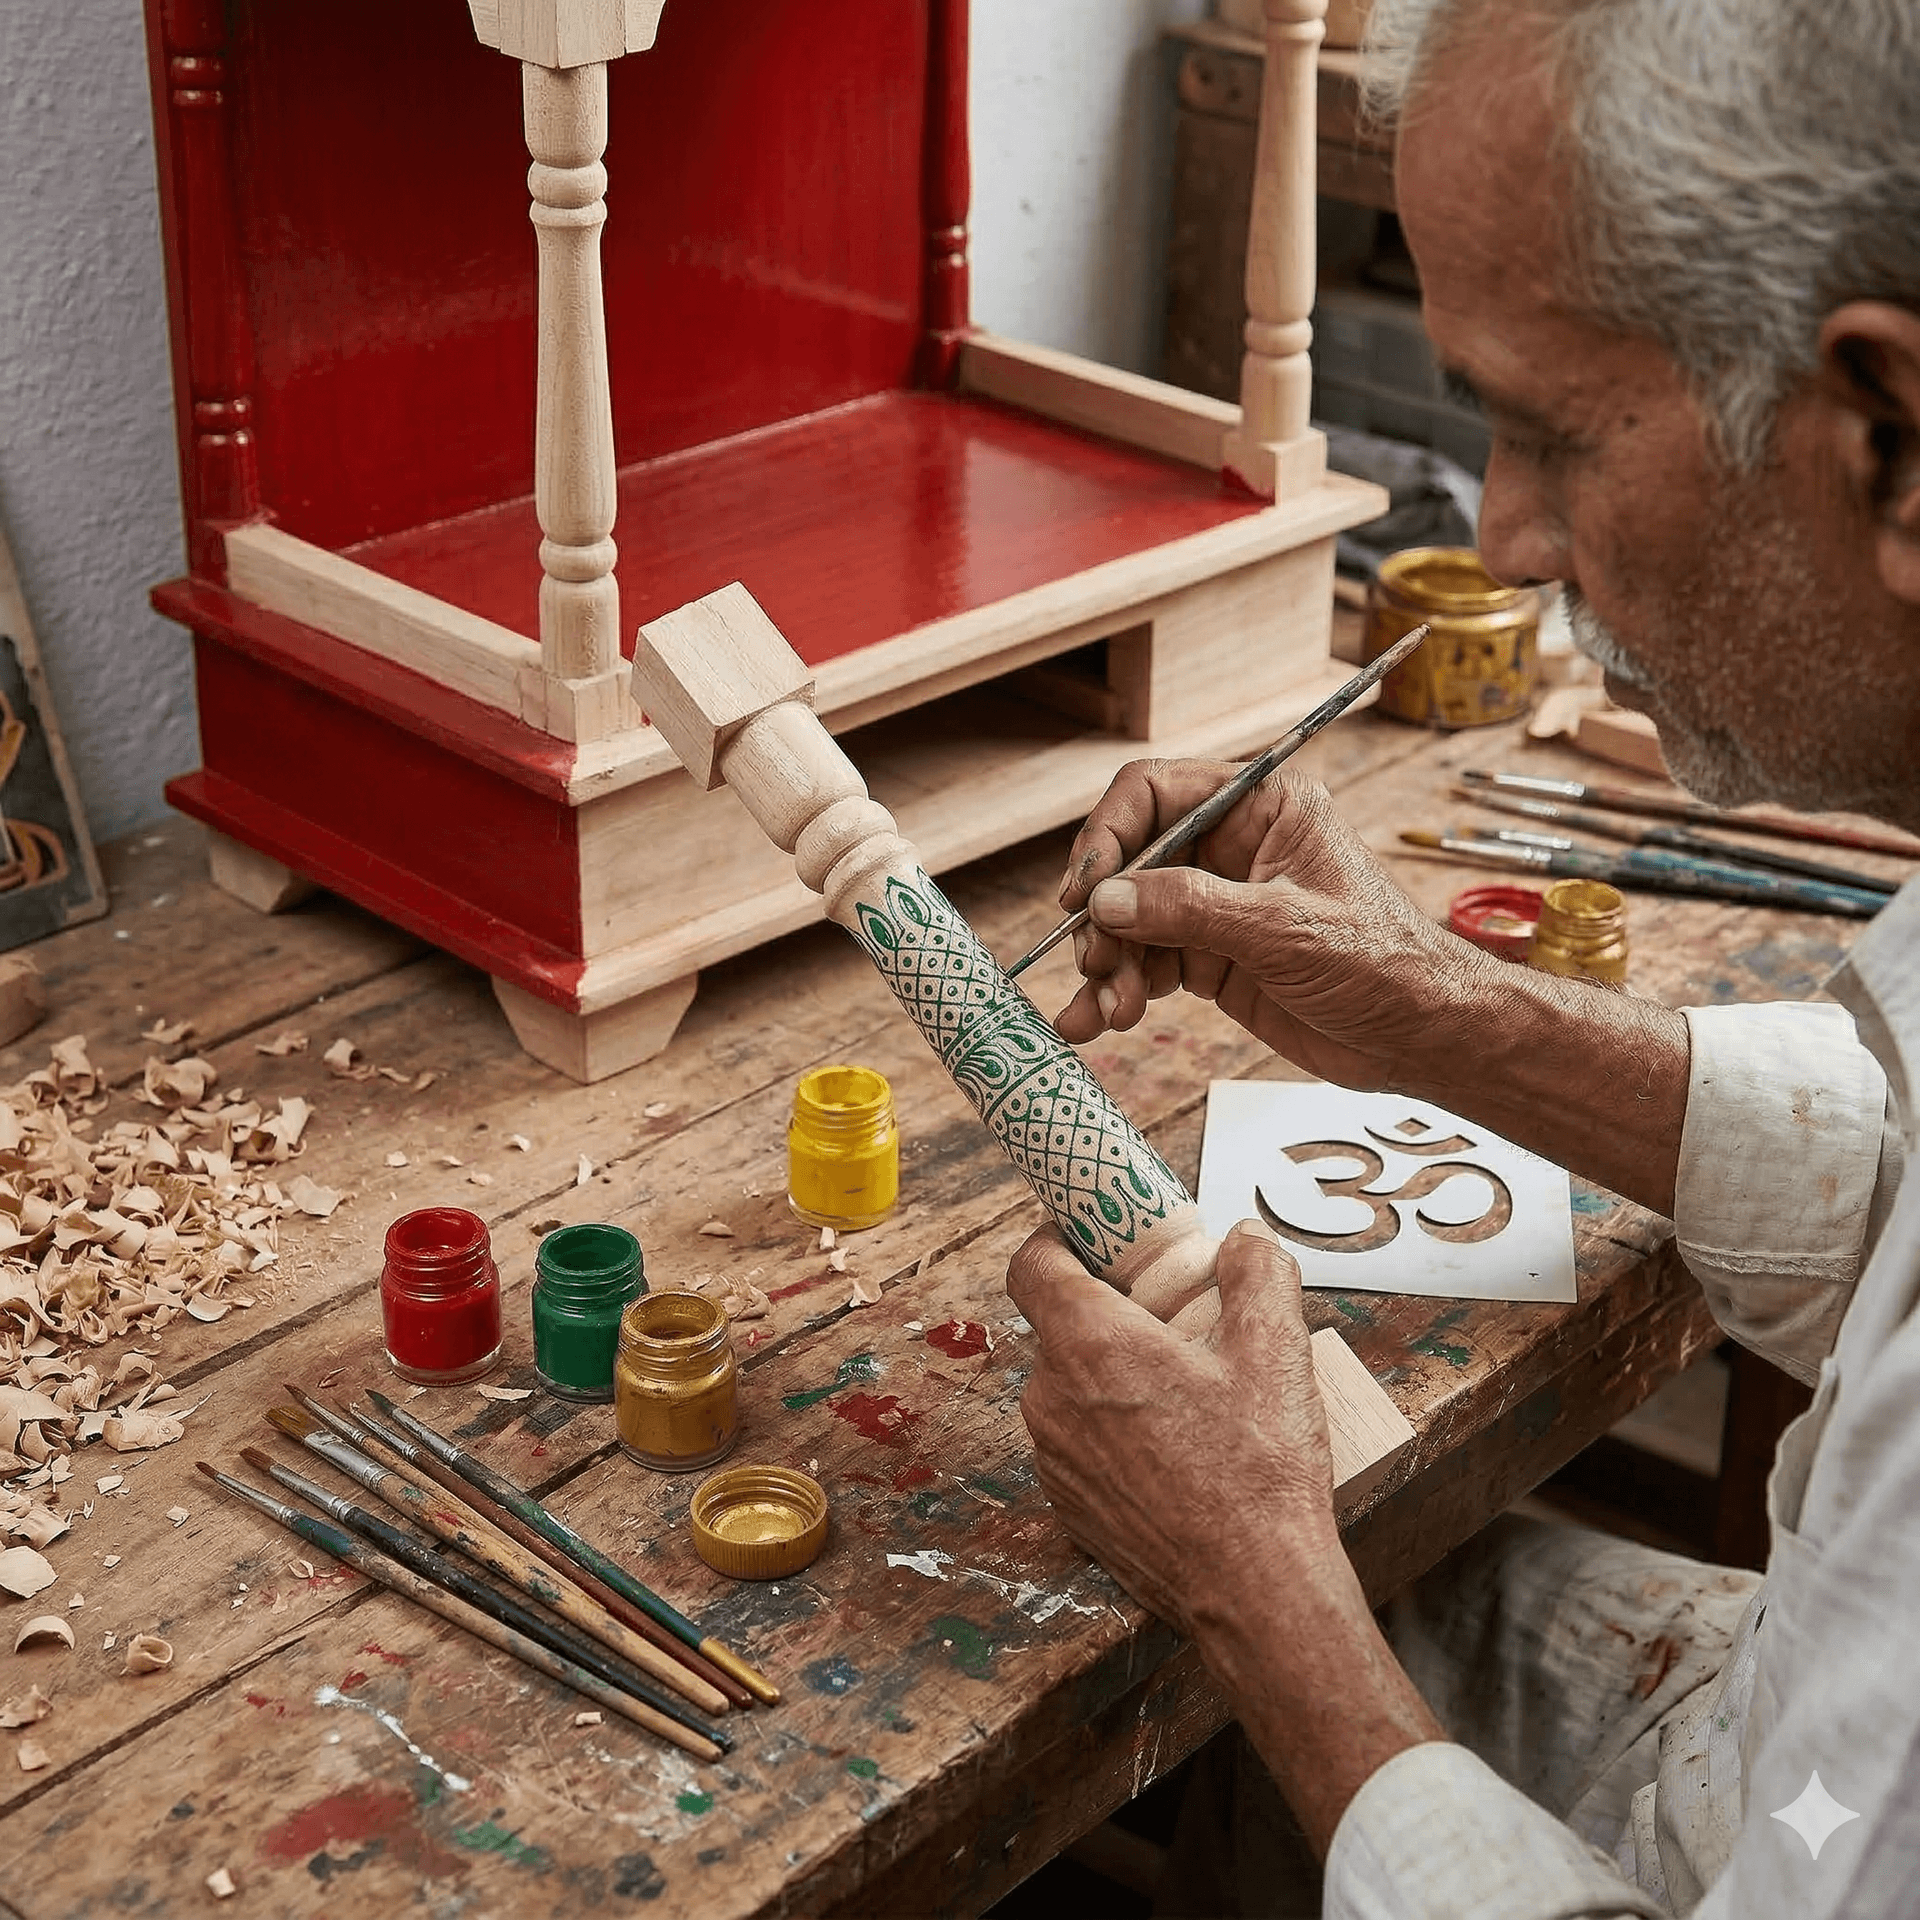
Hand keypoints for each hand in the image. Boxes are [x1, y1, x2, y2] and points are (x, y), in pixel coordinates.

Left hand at [1009, 1218, 1444, 1856]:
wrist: (1255, 1590)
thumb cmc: (1260, 1471)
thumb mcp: (1277, 1348)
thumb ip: (1257, 1270)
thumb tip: (1243, 1240)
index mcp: (1089, 1344)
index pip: (1033, 1263)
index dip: (1060, 1237)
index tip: (1098, 1233)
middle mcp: (1052, 1397)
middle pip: (1059, 1324)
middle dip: (1110, 1307)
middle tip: (1174, 1313)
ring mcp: (1055, 1458)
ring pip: (1071, 1385)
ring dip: (1114, 1372)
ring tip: (1187, 1386)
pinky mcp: (1070, 1505)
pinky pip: (1081, 1440)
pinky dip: (1115, 1428)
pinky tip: (1180, 1445)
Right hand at [1052, 760, 1494, 1090]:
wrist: (1422, 1038)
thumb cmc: (1385, 966)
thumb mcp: (1286, 931)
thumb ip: (1190, 909)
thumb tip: (1107, 899)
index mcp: (1261, 808)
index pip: (1155, 793)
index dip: (1108, 835)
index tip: (1084, 890)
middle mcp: (1231, 849)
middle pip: (1130, 863)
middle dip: (1103, 917)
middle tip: (1097, 964)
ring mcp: (1216, 905)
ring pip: (1128, 921)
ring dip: (1107, 965)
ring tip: (1108, 1010)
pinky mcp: (1211, 958)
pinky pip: (1144, 964)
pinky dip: (1116, 991)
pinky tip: (1096, 1021)